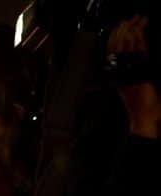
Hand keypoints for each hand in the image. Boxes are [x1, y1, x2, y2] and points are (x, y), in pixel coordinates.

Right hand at [108, 15, 160, 137]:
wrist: (143, 117)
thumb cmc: (143, 103)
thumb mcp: (138, 79)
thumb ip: (136, 65)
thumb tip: (138, 47)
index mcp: (117, 72)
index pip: (113, 48)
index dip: (117, 34)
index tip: (125, 23)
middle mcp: (118, 71)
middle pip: (115, 45)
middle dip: (123, 29)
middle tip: (130, 18)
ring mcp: (125, 72)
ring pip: (122, 47)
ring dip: (130, 31)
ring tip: (137, 22)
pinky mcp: (133, 73)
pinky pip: (131, 54)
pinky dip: (134, 41)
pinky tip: (137, 32)